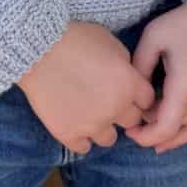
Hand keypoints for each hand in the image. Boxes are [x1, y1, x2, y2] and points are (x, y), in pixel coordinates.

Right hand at [18, 22, 156, 154]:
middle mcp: (115, 108)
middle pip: (131, 120)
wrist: (37, 49)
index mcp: (130, 84)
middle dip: (122, 110)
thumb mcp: (110, 41)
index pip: (148, 100)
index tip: (127, 90)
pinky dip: (80, 137)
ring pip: (109, 138)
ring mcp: (92, 124)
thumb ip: (125, 63)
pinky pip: (83, 147)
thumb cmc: (75, 38)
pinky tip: (74, 122)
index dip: (137, 94)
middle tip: (107, 99)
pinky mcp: (69, 134)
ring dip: (103, 126)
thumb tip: (127, 76)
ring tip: (89, 113)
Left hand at [124, 0, 186, 153]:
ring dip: (168, 130)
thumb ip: (140, 67)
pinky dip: (185, 130)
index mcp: (185, 87)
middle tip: (134, 115)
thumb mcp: (154, 38)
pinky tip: (172, 133)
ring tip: (148, 126)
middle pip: (173, 129)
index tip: (129, 130)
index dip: (144, 137)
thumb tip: (134, 92)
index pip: (164, 128)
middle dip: (151, 127)